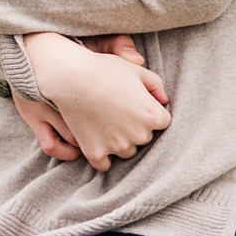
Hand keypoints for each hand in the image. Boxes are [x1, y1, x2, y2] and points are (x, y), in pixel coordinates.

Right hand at [23, 32, 170, 170]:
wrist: (71, 77)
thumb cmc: (105, 70)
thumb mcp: (137, 71)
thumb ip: (156, 86)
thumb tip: (164, 101)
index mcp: (152, 115)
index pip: (162, 122)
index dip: (149, 111)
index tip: (135, 103)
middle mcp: (138, 135)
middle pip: (145, 138)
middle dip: (136, 127)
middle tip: (119, 110)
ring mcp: (117, 146)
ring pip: (127, 151)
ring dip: (121, 141)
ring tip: (107, 121)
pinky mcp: (96, 153)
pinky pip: (105, 165)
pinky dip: (102, 155)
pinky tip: (97, 139)